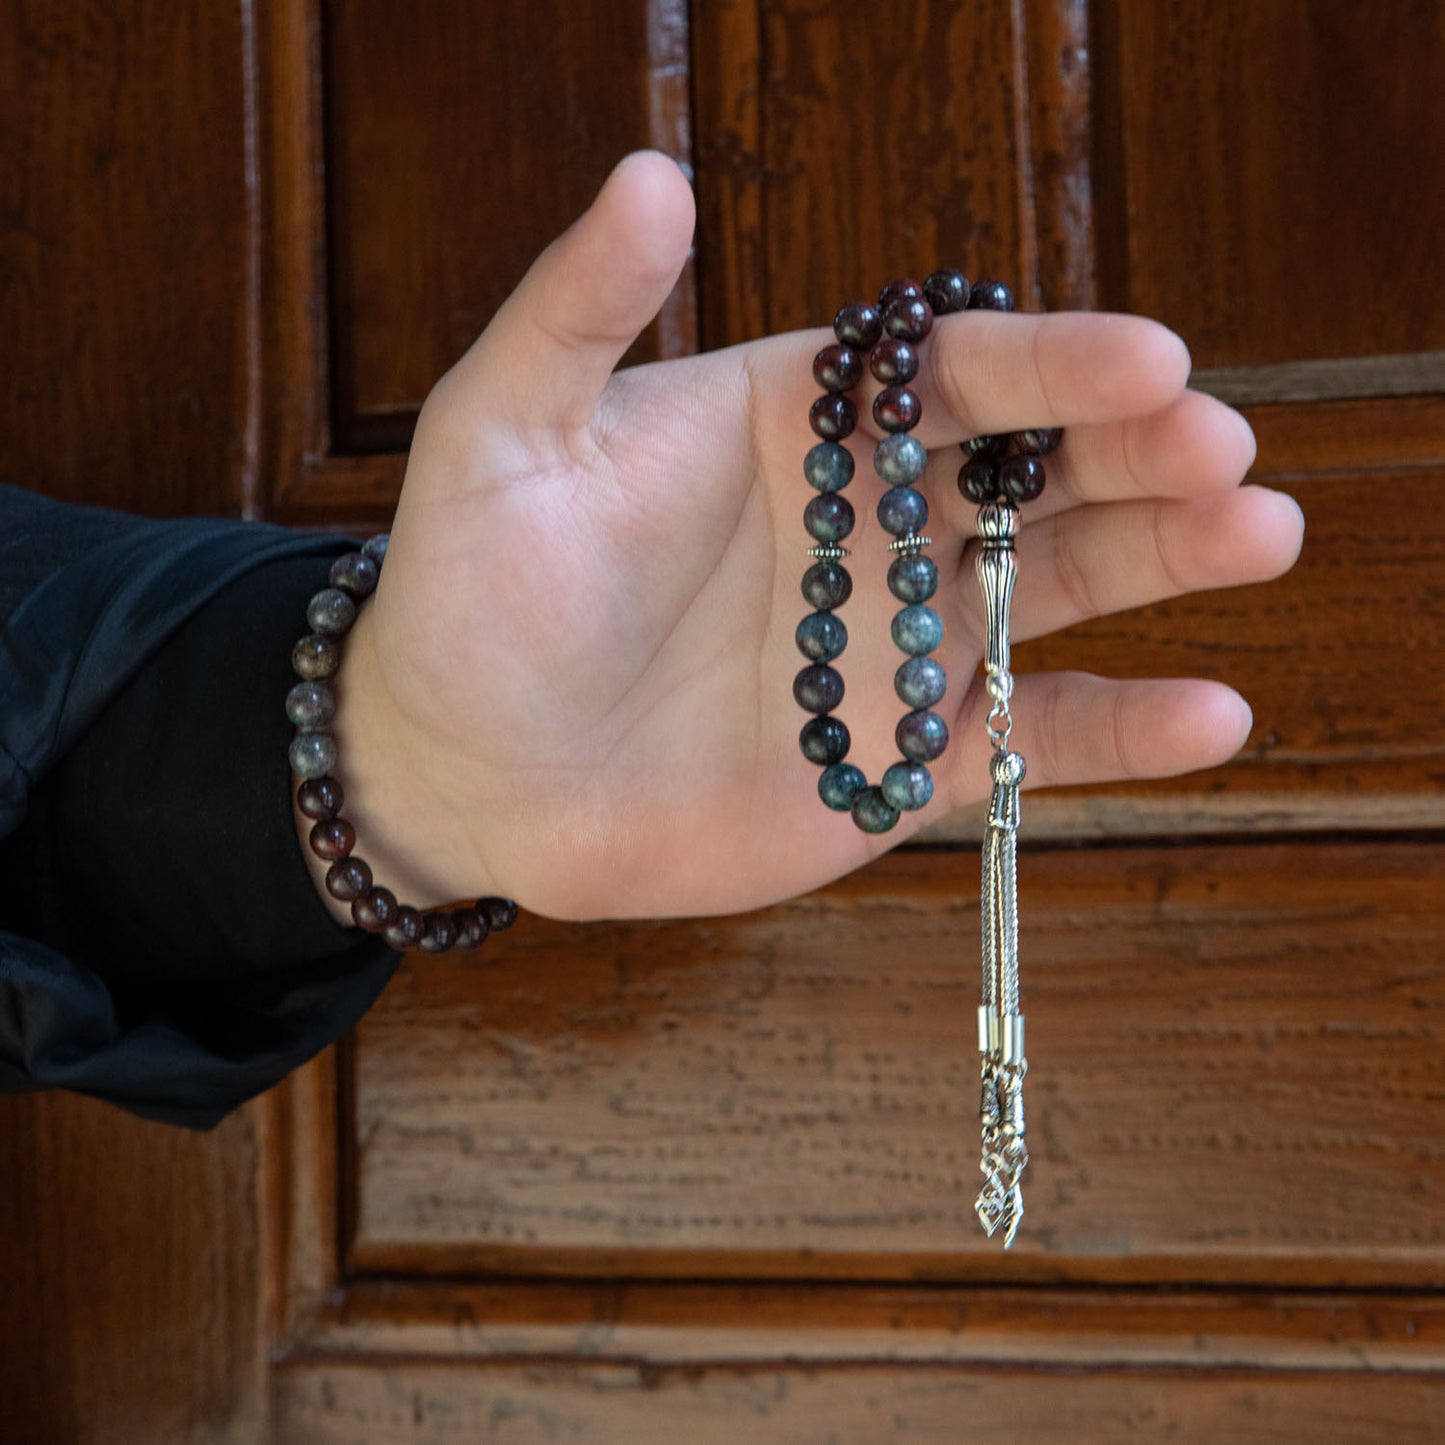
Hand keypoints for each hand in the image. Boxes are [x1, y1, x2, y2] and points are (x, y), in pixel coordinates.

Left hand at [307, 152, 1303, 923]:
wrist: (466, 764)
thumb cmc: (473, 593)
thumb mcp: (500, 430)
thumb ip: (579, 309)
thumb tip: (653, 174)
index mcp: (799, 425)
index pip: (951, 373)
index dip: (1051, 363)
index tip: (1146, 360)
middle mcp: (869, 524)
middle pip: (1033, 471)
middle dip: (1135, 453)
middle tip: (1222, 452)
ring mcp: (894, 645)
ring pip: (1056, 590)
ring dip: (1164, 563)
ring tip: (1257, 534)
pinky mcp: (896, 763)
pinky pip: (1026, 741)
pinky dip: (1116, 734)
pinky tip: (1213, 715)